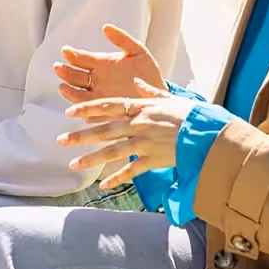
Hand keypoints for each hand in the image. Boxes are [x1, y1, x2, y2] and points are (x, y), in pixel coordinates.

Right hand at [55, 24, 171, 104]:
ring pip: (78, 95)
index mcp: (101, 64)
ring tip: (63, 87)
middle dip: (66, 72)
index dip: (73, 55)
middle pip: (75, 77)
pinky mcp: (104, 112)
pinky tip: (80, 108)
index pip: (82, 58)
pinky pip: (91, 111)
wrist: (157, 94)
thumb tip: (106, 27)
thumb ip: (123, 40)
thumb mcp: (137, 52)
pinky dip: (83, 110)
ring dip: (69, 91)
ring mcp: (98, 96)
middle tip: (59, 67)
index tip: (66, 51)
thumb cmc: (147, 72)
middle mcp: (96, 80)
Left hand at [58, 81, 194, 189]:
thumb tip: (137, 83)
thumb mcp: (170, 98)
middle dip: (80, 136)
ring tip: (73, 164)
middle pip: (104, 130)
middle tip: (60, 140)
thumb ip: (151, 92)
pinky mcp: (153, 159)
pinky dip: (117, 178)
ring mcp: (144, 143)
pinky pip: (132, 170)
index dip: (87, 109)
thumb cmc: (191, 115)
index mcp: (141, 107)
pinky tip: (103, 185)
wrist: (208, 133)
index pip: (108, 106)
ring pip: (112, 151)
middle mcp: (139, 124)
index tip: (69, 112)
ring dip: (91, 158)